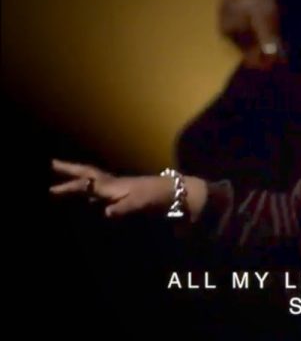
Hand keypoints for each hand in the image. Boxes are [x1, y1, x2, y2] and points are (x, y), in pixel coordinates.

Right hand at [50, 159, 175, 217]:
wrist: (175, 193)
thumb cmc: (157, 197)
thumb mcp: (141, 203)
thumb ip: (124, 208)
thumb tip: (106, 213)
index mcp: (112, 185)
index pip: (86, 185)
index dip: (69, 188)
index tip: (50, 190)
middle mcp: (111, 184)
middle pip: (86, 174)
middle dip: (68, 169)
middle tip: (50, 163)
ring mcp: (117, 188)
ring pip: (91, 181)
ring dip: (76, 178)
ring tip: (59, 176)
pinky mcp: (122, 194)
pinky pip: (99, 190)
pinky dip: (88, 190)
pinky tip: (84, 196)